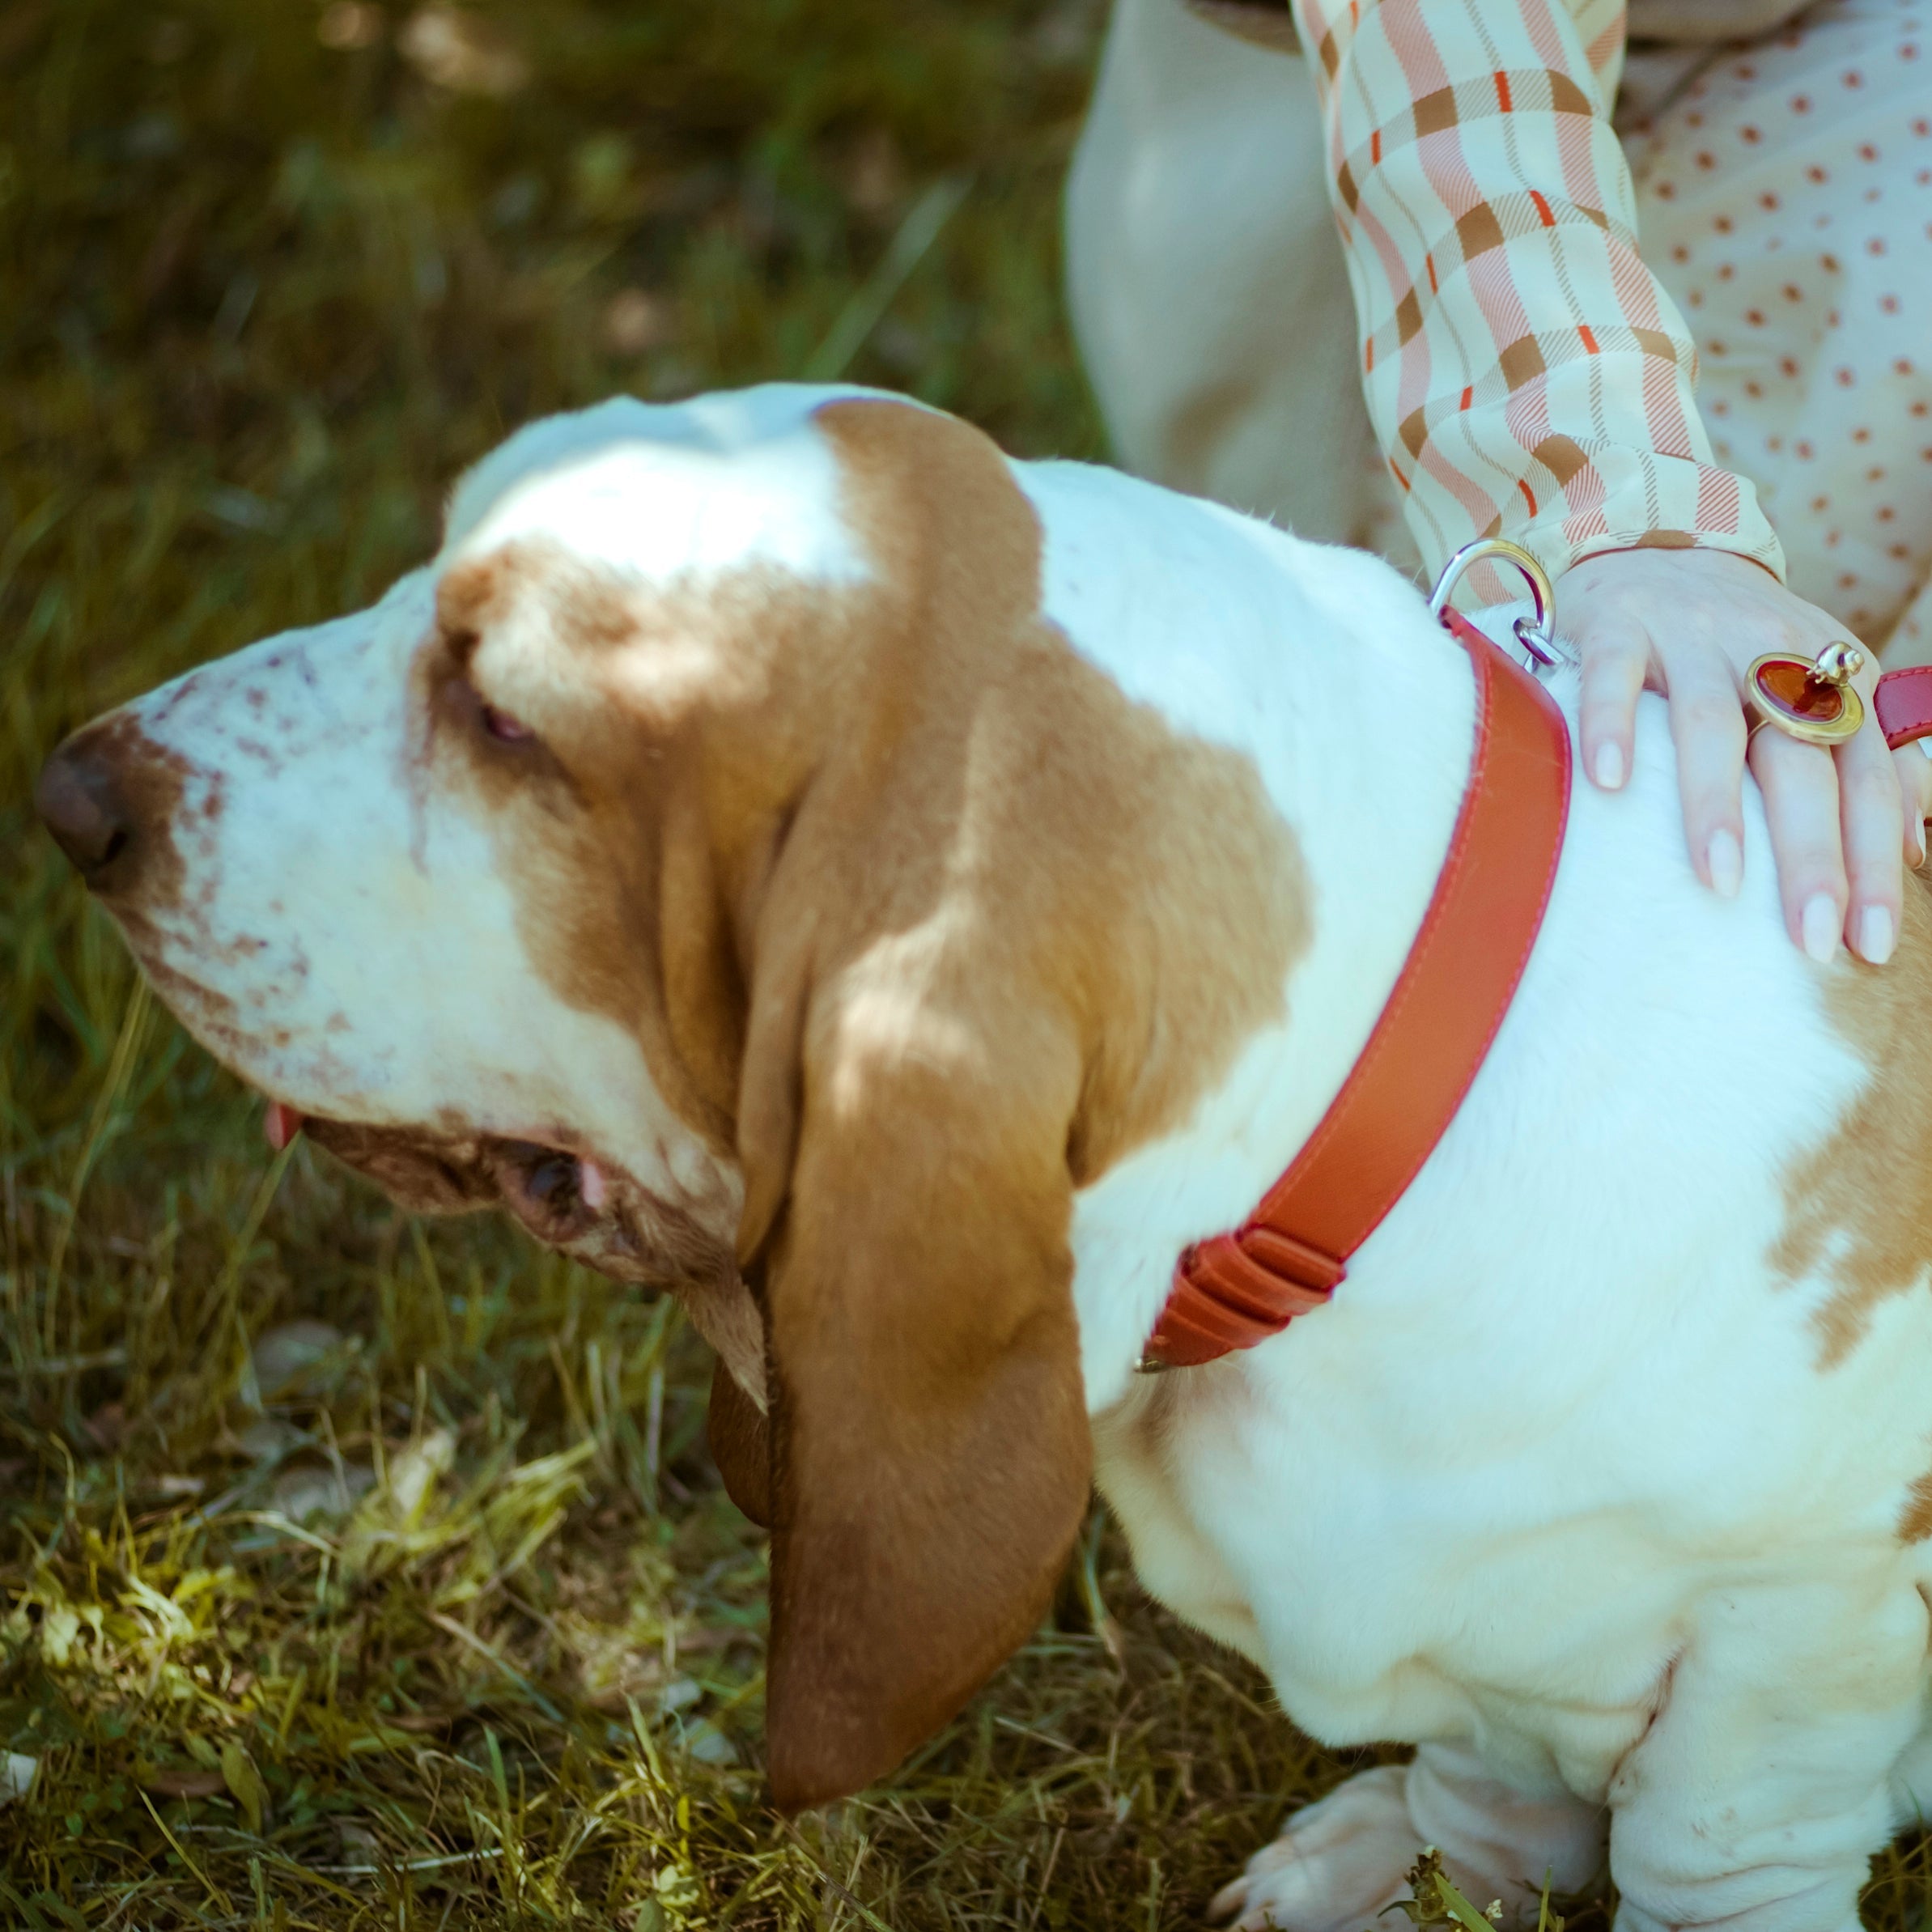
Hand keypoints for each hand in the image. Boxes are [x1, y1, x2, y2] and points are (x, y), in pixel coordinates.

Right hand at [1553, 547, 1931, 964]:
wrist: (1658, 545)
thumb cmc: (1744, 645)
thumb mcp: (1821, 687)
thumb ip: (1872, 760)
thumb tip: (1919, 850)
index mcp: (1831, 676)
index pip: (1868, 777)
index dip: (1874, 859)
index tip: (1869, 941)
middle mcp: (1771, 652)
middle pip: (1800, 761)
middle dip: (1812, 853)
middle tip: (1809, 938)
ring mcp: (1693, 637)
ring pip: (1711, 723)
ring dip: (1716, 804)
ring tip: (1719, 882)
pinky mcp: (1619, 625)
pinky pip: (1614, 677)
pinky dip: (1611, 726)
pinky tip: (1608, 784)